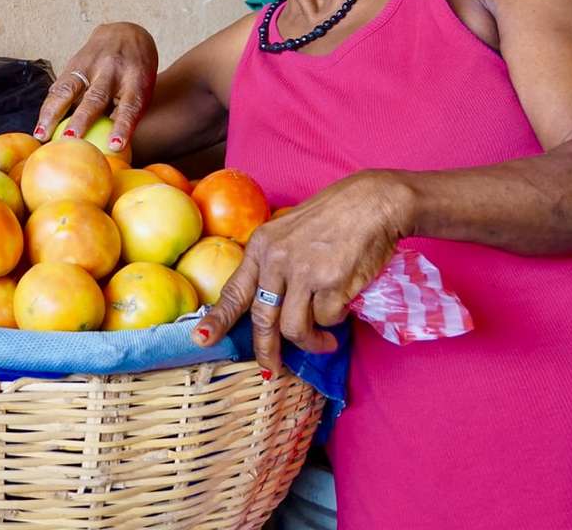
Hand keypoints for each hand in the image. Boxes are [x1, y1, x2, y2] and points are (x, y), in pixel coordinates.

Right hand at [33, 23, 158, 150]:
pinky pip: (59, 85)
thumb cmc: (136, 73)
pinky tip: (40, 123)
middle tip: (70, 140)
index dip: (122, 126)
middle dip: (81, 120)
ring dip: (53, 112)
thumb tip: (110, 149)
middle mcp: (112, 70)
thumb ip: (126, 114)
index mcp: (136, 79)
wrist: (126, 33)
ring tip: (41, 134)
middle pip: (96, 97)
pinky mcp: (75, 62)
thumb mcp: (141, 90)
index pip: (130, 105)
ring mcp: (91, 63)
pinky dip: (49, 105)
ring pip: (69, 88)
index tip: (114, 146)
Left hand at [192, 170, 413, 375]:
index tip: (201, 340)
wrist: (371, 203)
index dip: (217, 319)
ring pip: (295, 328)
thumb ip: (274, 262)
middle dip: (266, 350)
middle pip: (263, 319)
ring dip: (311, 343)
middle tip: (272, 368)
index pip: (233, 289)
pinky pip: (327, 319)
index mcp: (261, 246)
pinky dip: (335, 320)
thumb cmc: (331, 217)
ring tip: (325, 341)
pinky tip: (343, 304)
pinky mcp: (332, 283)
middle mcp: (276, 260)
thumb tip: (269, 304)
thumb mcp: (288, 232)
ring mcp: (303, 272)